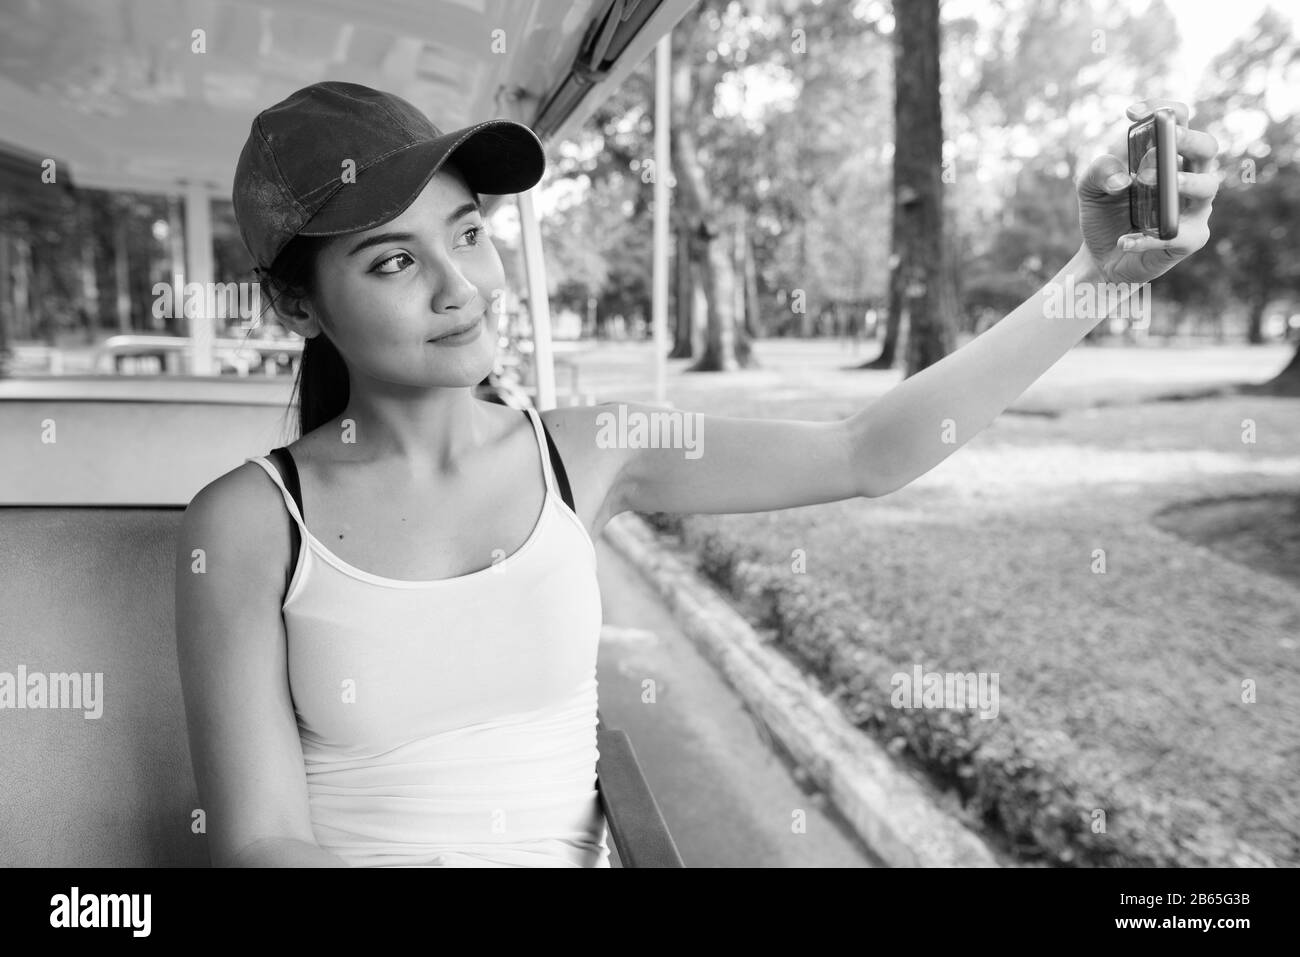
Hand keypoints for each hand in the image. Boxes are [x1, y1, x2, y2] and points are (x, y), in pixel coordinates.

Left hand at [1076, 99, 1219, 284]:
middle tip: (1161, 143)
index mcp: (1167, 155)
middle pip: (1207, 147)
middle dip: (1187, 139)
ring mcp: (1193, 208)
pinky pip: (1179, 235)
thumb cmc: (1104, 213)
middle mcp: (1189, 175)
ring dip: (1182, 181)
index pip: (1178, 120)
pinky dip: (1151, 237)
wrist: (1101, 256)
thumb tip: (1122, 179)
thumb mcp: (1089, 188)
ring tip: (1149, 182)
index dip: (1162, 110)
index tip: (1131, 113)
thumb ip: (1099, 172)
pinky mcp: (1188, 239)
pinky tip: (1125, 239)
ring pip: (1207, 186)